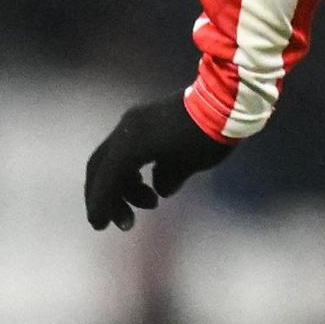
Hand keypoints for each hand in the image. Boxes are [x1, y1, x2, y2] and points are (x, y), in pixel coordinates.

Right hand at [84, 93, 232, 230]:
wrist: (225, 98)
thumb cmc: (206, 136)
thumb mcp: (188, 165)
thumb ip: (167, 181)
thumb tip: (160, 189)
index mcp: (130, 145)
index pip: (105, 179)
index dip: (100, 204)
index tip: (99, 225)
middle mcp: (125, 130)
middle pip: (102, 168)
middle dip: (109, 196)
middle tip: (125, 222)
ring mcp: (134, 121)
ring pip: (115, 159)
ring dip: (126, 185)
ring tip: (152, 203)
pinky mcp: (145, 117)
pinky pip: (128, 148)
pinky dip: (132, 169)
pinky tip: (150, 183)